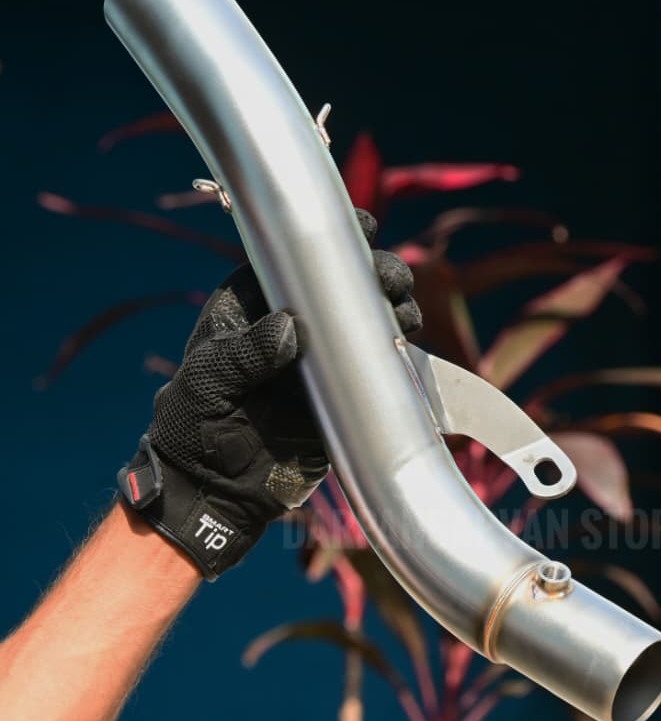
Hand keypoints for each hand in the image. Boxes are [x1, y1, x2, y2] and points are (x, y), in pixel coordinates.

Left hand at [118, 210, 420, 578]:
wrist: (211, 492)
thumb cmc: (192, 427)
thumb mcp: (208, 383)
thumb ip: (245, 354)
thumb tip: (290, 327)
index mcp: (251, 305)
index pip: (293, 260)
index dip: (327, 240)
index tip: (362, 227)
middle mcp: (290, 325)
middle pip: (340, 285)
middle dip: (373, 274)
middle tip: (393, 281)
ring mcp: (319, 360)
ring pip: (364, 320)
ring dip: (391, 310)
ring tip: (405, 314)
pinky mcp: (341, 395)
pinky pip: (374, 366)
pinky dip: (395, 352)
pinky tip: (408, 344)